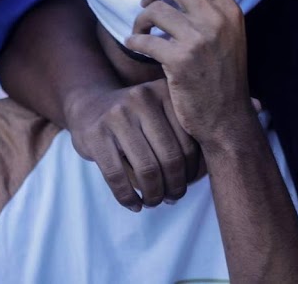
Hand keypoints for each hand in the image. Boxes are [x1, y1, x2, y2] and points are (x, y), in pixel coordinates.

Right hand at [63, 79, 201, 211]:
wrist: (89, 106)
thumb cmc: (137, 118)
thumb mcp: (161, 111)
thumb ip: (184, 132)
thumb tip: (208, 173)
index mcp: (166, 92)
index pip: (190, 141)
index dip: (192, 171)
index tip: (188, 183)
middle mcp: (143, 98)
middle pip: (170, 157)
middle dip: (175, 187)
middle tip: (173, 198)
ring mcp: (117, 115)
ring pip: (146, 169)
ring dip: (154, 196)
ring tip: (155, 202)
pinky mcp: (95, 135)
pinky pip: (117, 176)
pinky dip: (128, 198)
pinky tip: (135, 205)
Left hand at [125, 0, 254, 152]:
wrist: (227, 119)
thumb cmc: (223, 76)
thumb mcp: (230, 35)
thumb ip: (210, 9)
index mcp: (230, 9)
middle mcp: (217, 20)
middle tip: (147, 1)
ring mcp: (199, 40)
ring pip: (155, 10)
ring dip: (141, 18)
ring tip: (142, 30)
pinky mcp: (180, 61)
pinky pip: (144, 39)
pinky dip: (134, 40)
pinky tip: (135, 45)